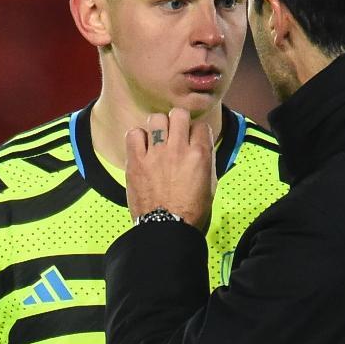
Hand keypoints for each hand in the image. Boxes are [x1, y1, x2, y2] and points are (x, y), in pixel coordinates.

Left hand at [124, 108, 216, 230]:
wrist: (167, 229)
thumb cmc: (190, 212)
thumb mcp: (210, 185)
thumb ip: (206, 162)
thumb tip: (201, 148)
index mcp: (200, 155)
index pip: (201, 125)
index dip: (197, 132)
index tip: (192, 140)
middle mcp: (178, 149)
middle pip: (179, 114)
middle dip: (179, 121)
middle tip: (175, 133)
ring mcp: (155, 154)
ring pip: (156, 119)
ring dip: (158, 127)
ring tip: (157, 139)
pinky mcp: (136, 161)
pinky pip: (134, 134)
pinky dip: (138, 137)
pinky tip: (142, 147)